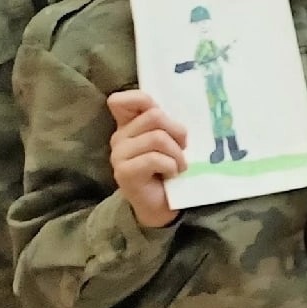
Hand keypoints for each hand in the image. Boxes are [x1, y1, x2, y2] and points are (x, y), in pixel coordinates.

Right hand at [106, 89, 187, 230]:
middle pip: (154, 116)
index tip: (162, 115)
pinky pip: (155, 159)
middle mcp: (119, 137)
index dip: (143, 100)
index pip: (121, 100)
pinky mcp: (124, 172)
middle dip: (177, 131)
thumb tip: (187, 107)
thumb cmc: (169, 169)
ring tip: (178, 165)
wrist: (161, 206)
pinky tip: (172, 174)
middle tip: (182, 148)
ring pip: (157, 138)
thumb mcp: (171, 141)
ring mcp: (119, 155)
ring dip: (177, 154)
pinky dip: (171, 166)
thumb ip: (167, 123)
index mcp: (129, 125)